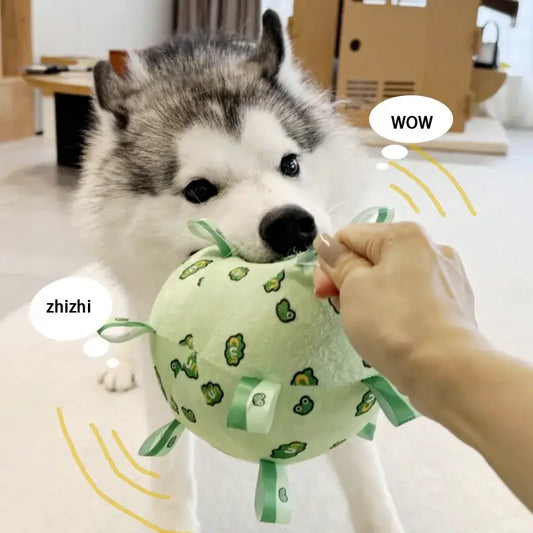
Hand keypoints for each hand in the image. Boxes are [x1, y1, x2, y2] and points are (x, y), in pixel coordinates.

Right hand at [313, 222, 477, 393]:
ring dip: (370, 295)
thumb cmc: (392, 322)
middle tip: (340, 309)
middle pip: (373, 256)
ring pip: (393, 279)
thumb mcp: (353, 287)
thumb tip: (328, 244)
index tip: (323, 293)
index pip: (350, 237)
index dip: (329, 263)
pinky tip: (391, 330)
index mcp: (405, 235)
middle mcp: (432, 248)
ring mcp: (448, 278)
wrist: (446, 370)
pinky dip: (396, 309)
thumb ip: (338, 261)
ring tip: (365, 324)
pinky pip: (413, 298)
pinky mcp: (455, 306)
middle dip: (349, 280)